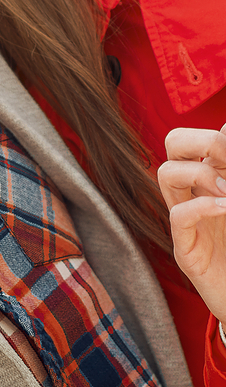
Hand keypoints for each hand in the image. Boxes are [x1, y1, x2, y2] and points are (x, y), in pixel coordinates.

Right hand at [158, 125, 225, 324]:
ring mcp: (187, 222)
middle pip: (173, 143)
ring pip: (166, 173)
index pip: (197, 139)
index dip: (217, 135)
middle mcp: (195, 195)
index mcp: (213, 180)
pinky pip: (178, 216)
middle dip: (199, 140)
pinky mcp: (186, 251)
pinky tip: (225, 209)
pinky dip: (202, 206)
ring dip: (199, 173)